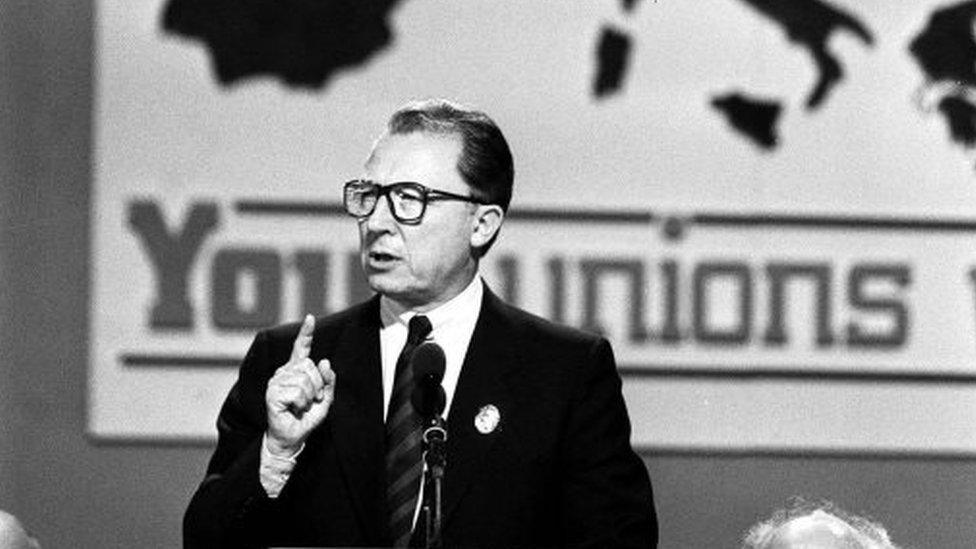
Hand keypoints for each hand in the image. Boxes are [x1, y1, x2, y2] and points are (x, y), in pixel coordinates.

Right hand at [265, 314, 335, 455]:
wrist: (293, 438)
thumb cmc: (306, 418)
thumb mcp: (325, 399)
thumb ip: (328, 380)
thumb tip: (324, 361)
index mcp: (295, 371)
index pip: (301, 349)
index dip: (306, 333)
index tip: (311, 318)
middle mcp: (284, 372)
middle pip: (309, 367)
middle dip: (317, 386)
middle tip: (310, 401)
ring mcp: (276, 382)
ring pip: (305, 380)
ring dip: (309, 397)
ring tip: (301, 406)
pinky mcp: (272, 393)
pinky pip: (297, 392)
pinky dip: (301, 404)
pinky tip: (294, 409)